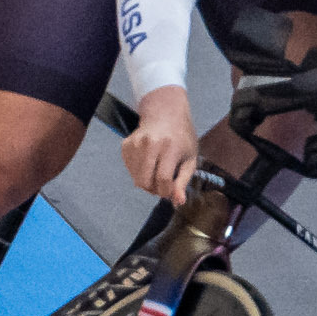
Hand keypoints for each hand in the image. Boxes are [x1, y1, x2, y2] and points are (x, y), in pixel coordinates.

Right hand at [119, 87, 201, 204]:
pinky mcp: (126, 145)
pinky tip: (148, 163)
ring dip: (147, 182)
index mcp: (169, 147)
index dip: (166, 191)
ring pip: (136, 179)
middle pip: (145, 182)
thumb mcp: (190, 159)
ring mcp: (135, 143)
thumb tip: (178, 202)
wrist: (165, 114)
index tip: (171, 191)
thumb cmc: (181, 138)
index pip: (163, 180)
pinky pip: (130, 171)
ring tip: (157, 172)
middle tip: (163, 184)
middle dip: (154, 189)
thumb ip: (183, 181)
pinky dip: (139, 173)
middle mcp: (150, 144)